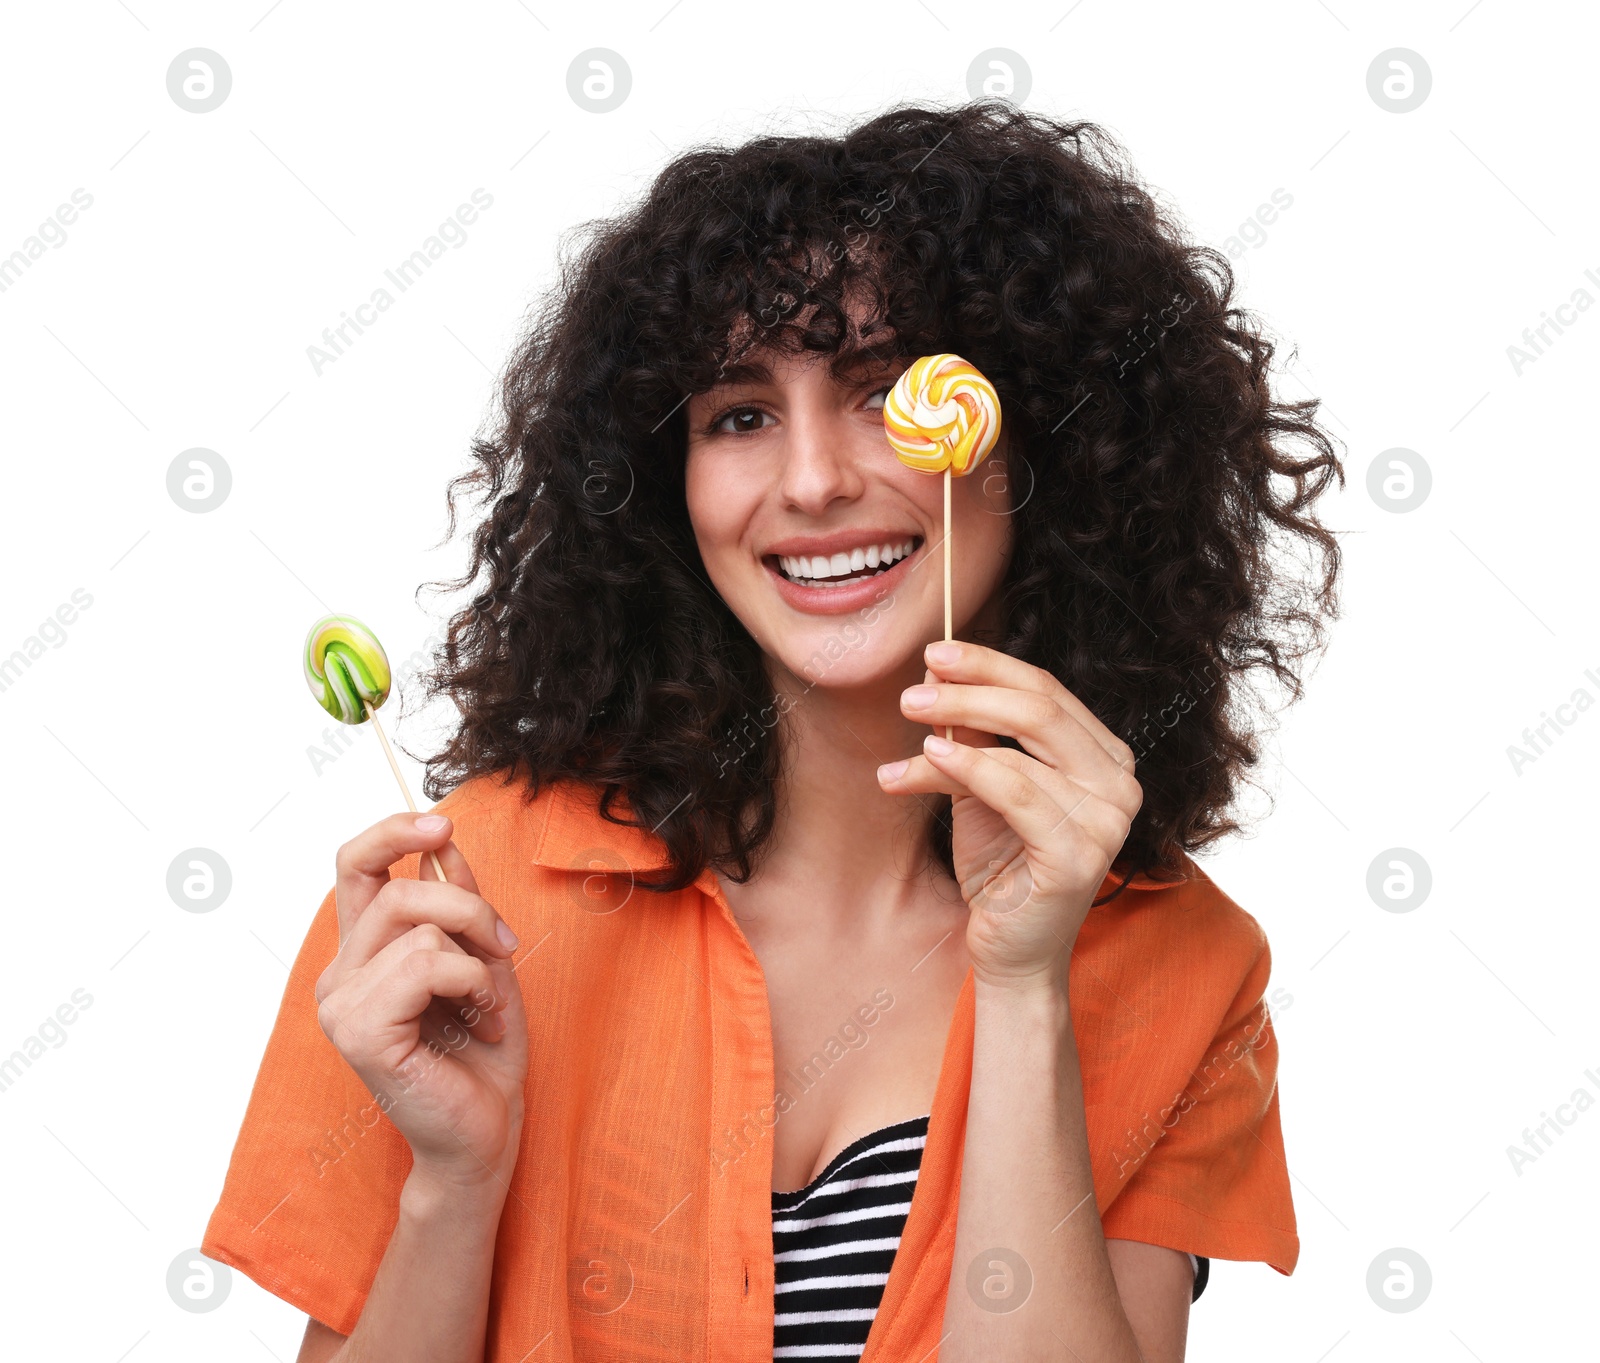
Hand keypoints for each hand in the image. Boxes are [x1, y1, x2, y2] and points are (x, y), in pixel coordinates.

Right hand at [314, 812, 527, 1192]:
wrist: (486, 1132)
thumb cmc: (483, 1053)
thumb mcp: (483, 958)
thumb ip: (458, 902)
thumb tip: (443, 843)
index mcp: (362, 953)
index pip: (354, 867)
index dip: (392, 833)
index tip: (442, 825)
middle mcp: (340, 976)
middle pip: (400, 891)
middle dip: (470, 907)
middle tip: (505, 948)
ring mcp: (342, 1006)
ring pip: (419, 927)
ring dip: (477, 959)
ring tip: (487, 1003)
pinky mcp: (360, 1033)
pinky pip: (426, 964)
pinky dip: (472, 983)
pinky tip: (480, 1020)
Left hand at [876, 642, 1142, 989]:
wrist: (1010, 951)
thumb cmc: (999, 867)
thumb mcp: (980, 789)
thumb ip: (973, 736)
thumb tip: (938, 677)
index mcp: (1105, 759)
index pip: (1048, 691)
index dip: (990, 665)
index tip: (935, 654)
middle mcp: (1120, 784)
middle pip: (1039, 709)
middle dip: (969, 690)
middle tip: (911, 692)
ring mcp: (1107, 822)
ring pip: (1020, 748)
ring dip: (951, 730)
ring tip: (906, 731)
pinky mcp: (1078, 856)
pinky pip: (1014, 791)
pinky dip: (966, 768)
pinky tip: (926, 758)